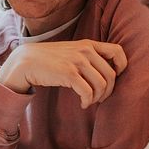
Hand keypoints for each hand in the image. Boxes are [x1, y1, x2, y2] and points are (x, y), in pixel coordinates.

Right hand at [0, 40, 126, 107]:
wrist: (26, 61)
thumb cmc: (50, 60)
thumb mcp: (72, 51)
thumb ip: (88, 57)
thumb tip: (108, 73)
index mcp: (88, 44)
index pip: (118, 51)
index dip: (122, 67)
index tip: (114, 78)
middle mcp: (85, 51)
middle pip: (111, 74)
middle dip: (108, 90)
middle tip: (99, 98)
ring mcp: (77, 61)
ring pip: (101, 85)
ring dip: (97, 98)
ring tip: (89, 101)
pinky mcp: (68, 74)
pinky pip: (88, 92)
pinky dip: (88, 101)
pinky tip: (82, 104)